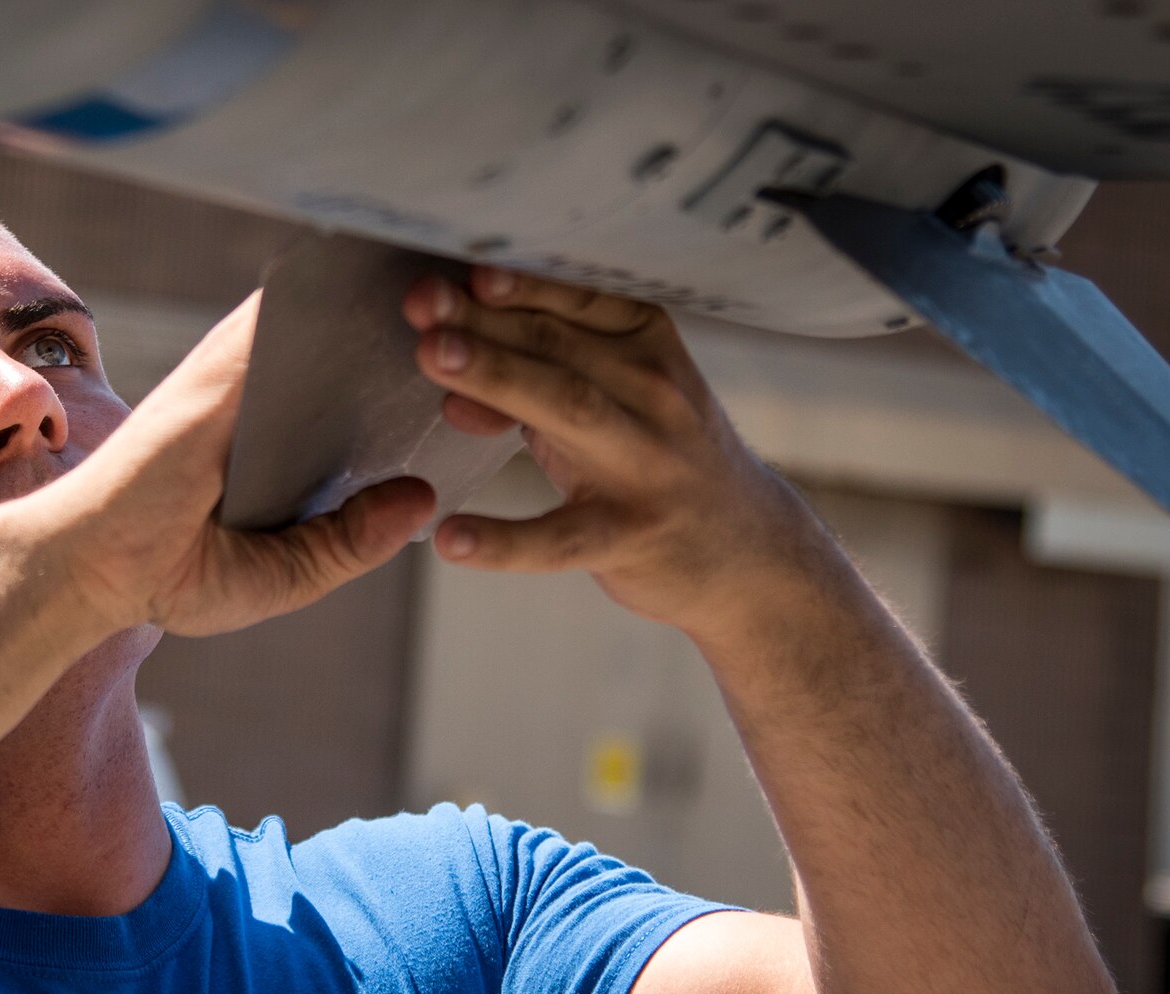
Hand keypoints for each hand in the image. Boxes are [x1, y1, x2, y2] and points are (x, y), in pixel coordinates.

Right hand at [33, 293, 436, 638]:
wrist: (89, 571)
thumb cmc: (169, 576)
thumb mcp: (285, 575)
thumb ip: (348, 541)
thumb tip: (421, 499)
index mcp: (277, 449)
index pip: (352, 399)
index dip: (408, 377)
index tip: (475, 360)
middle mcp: (258, 405)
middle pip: (344, 352)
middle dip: (409, 329)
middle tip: (483, 306)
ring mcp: (234, 383)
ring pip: (320, 325)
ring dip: (378, 301)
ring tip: (453, 276)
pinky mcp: (215, 377)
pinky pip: (278, 326)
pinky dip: (328, 301)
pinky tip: (386, 278)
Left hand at [401, 268, 824, 641]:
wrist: (749, 553)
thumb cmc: (654, 460)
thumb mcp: (609, 404)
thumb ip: (531, 380)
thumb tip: (446, 374)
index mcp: (646, 344)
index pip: (575, 300)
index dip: (517, 281)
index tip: (461, 265)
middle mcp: (652, 393)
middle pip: (556, 346)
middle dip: (484, 319)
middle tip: (420, 301)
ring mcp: (645, 466)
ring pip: (566, 409)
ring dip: (497, 376)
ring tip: (431, 356)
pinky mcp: (631, 537)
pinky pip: (560, 537)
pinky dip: (504, 540)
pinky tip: (451, 539)